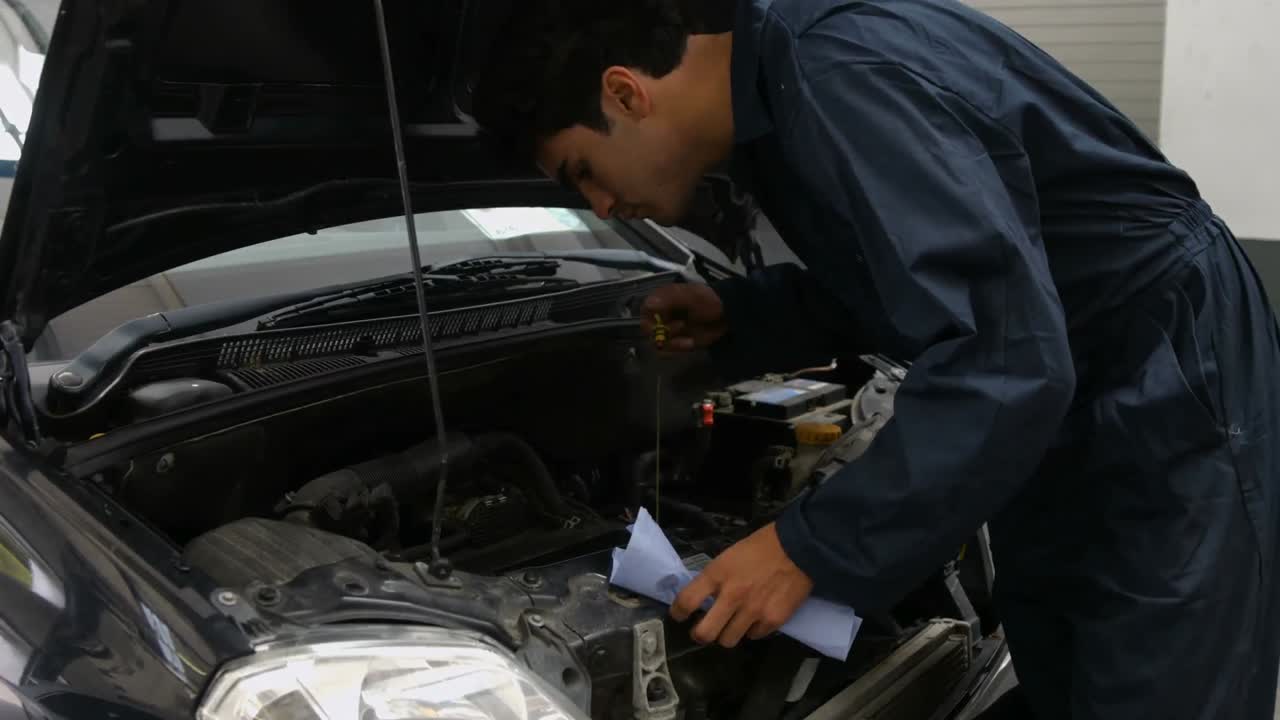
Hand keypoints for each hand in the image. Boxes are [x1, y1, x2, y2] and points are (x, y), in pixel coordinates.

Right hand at [640, 283, 726, 350]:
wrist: (726, 315)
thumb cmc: (707, 300)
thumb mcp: (691, 296)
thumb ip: (670, 299)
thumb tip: (649, 304)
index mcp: (661, 300)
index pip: (645, 310)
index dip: (651, 318)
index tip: (662, 322)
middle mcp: (660, 315)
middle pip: (648, 329)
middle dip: (664, 333)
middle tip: (682, 326)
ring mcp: (667, 330)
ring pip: (657, 342)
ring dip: (672, 344)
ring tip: (689, 340)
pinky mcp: (675, 342)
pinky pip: (667, 351)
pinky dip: (678, 349)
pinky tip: (690, 343)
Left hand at [671, 522, 812, 647]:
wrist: (799, 548)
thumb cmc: (761, 547)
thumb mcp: (729, 556)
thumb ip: (715, 578)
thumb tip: (705, 597)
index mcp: (717, 574)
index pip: (686, 602)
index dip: (677, 613)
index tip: (678, 616)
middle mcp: (732, 596)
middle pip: (704, 633)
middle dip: (699, 635)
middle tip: (701, 631)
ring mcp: (752, 611)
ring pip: (728, 640)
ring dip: (727, 634)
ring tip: (732, 625)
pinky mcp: (772, 620)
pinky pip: (754, 636)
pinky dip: (752, 630)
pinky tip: (755, 618)